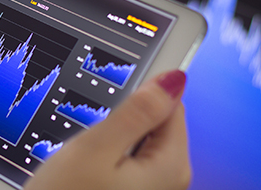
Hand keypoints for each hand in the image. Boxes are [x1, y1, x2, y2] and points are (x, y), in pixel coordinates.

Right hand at [24, 70, 190, 189]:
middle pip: (156, 123)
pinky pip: (128, 157)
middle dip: (124, 120)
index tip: (115, 98)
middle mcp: (168, 180)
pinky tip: (88, 168)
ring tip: (87, 156)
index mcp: (169, 166)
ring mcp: (151, 188)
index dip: (142, 92)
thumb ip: (138, 112)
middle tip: (94, 136)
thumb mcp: (97, 149)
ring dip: (113, 138)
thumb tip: (173, 80)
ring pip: (138, 140)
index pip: (172, 105)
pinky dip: (109, 154)